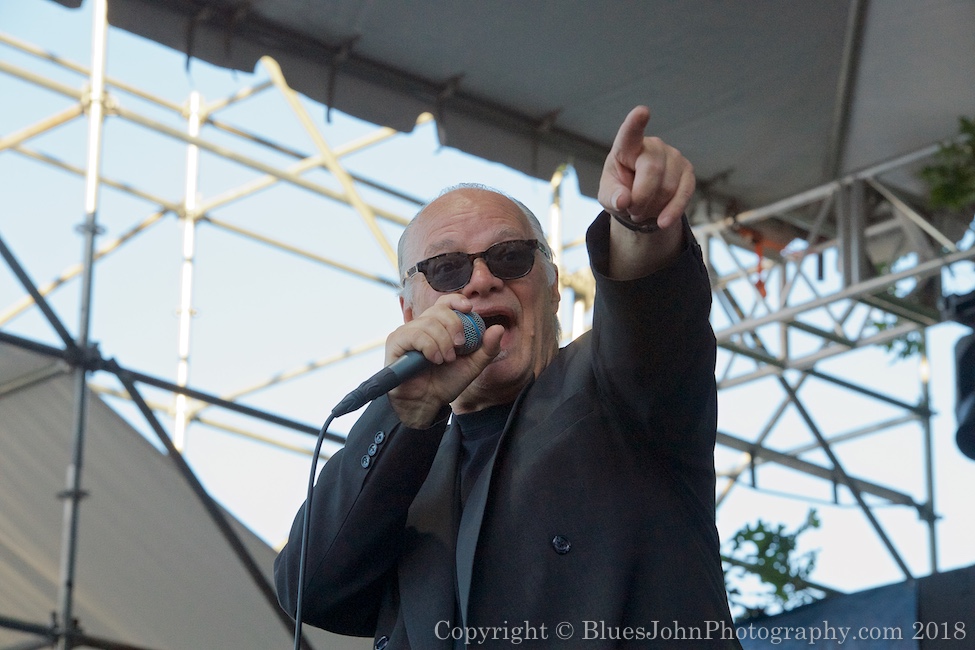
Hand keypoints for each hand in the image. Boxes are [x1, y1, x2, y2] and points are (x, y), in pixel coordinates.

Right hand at [386, 295, 502, 427]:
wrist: (427, 402)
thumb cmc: (446, 382)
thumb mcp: (473, 365)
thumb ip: (487, 349)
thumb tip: (499, 328)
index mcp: (438, 326)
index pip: (445, 302)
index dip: (456, 300)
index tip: (469, 308)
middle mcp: (421, 325)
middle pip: (439, 310)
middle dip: (454, 326)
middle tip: (460, 347)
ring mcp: (407, 332)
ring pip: (429, 323)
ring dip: (443, 342)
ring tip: (446, 360)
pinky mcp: (395, 341)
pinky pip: (415, 334)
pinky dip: (429, 346)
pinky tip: (435, 360)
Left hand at [598, 106, 694, 230]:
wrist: (640, 201)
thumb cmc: (621, 191)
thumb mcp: (608, 196)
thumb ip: (612, 198)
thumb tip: (623, 200)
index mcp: (627, 147)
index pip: (630, 133)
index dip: (636, 123)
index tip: (642, 111)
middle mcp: (653, 146)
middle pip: (652, 171)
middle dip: (641, 198)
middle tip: (632, 210)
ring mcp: (673, 156)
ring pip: (668, 187)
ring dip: (653, 207)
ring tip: (643, 209)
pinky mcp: (688, 172)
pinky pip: (684, 194)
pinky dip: (672, 211)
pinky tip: (663, 221)